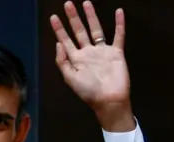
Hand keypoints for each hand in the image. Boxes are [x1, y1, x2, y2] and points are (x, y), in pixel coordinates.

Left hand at [50, 1, 133, 131]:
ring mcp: (102, 51)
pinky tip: (119, 12)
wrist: (109, 100)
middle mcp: (88, 53)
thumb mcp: (70, 78)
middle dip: (73, 18)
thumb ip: (62, 61)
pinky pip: (118, 36)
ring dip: (91, 16)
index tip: (54, 17)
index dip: (59, 29)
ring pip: (96, 30)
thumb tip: (58, 43)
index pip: (66, 40)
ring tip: (86, 3)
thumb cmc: (88, 91)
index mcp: (76, 59)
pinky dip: (119, 24)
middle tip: (67, 4)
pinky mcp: (116, 53)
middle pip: (79, 31)